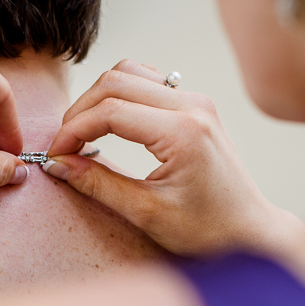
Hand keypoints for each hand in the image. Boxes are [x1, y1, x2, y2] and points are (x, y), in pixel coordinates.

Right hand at [46, 60, 304, 256]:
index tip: (55, 155)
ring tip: (83, 134)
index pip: (110, 111)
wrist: (249, 231)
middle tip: (64, 147)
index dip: (72, 131)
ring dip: (98, 98)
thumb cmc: (207, 230)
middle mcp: (192, 106)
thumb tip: (58, 164)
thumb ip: (98, 184)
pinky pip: (147, 83)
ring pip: (129, 74)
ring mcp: (196, 101)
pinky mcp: (195, 106)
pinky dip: (120, 95)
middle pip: (114, 82)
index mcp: (182, 132)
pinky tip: (111, 124)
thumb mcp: (146, 213)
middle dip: (79, 112)